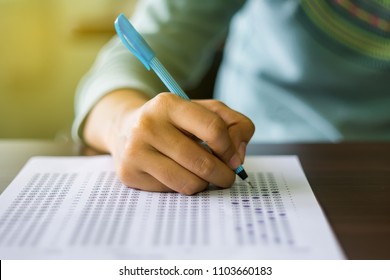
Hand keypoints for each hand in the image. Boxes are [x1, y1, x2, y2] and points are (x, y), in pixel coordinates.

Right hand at [84, 90, 254, 194]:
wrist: (125, 129)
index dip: (231, 149)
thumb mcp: (204, 111)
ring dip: (205, 184)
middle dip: (224, 175)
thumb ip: (234, 124)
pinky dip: (184, 187)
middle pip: (203, 162)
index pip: (214, 129)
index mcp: (168, 104)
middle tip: (227, 177)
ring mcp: (135, 151)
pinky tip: (180, 175)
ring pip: (190, 183)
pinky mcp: (129, 173)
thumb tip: (237, 156)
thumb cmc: (174, 122)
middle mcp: (147, 125)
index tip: (234, 159)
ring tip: (204, 176)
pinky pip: (172, 192)